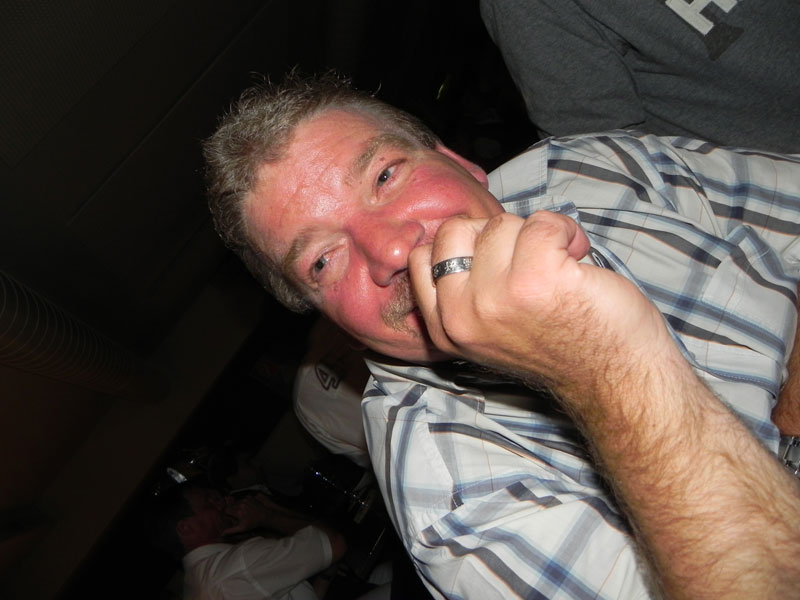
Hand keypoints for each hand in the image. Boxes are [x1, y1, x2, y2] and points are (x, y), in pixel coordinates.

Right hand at [222, 492, 278, 535]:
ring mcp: (245, 500)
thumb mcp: (242, 528)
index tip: (231, 516)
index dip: (228, 513)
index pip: (226, 510)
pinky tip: (247, 507)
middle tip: (239, 514)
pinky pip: (242, 499)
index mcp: (238, 512)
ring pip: (237, 502)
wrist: (264, 515)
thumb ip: (231, 531)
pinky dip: (243, 502)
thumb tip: (222, 533)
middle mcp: (241, 504)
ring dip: (238, 506)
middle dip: (233, 510)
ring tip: (244, 511)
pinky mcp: (249, 497)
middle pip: (231, 506)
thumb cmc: (252, 523)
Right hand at [409, 211, 672, 394]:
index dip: (465, 246)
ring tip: (560, 268)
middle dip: (497, 235)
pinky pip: (542, 222)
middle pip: (457, 231)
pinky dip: (567, 231)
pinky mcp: (536, 279)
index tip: (500, 265)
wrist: (616, 376)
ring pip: (501, 224)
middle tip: (528, 263)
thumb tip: (459, 233)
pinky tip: (578, 256)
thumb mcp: (488, 330)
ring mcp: (496, 298)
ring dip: (539, 235)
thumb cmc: (560, 343)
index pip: (423, 257)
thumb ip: (463, 293)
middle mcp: (462, 316)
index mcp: (446, 328)